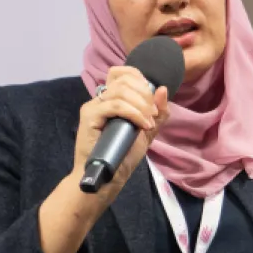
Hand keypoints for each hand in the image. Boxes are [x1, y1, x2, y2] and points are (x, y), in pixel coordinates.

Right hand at [40, 66, 170, 252]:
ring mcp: (93, 106)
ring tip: (148, 123)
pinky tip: (143, 126)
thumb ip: (157, 113)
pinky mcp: (89, 115)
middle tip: (152, 115)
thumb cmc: (122, 157)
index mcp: (112, 98)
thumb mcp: (146, 132)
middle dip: (145, 94)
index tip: (153, 103)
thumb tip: (163, 89)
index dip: (142, 81)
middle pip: (125, 78)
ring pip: (121, 90)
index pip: (125, 73)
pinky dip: (134, 114)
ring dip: (141, 105)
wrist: (106, 180)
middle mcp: (101, 98)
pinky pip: (115, 105)